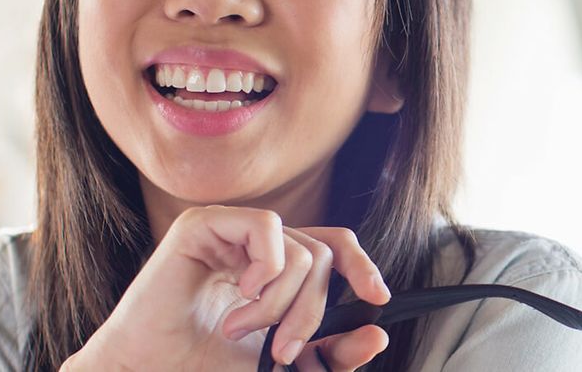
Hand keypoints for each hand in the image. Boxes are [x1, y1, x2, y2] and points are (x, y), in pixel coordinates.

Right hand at [65, 205, 392, 370]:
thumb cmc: (204, 366)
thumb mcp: (283, 362)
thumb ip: (329, 352)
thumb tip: (376, 337)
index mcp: (273, 270)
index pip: (333, 248)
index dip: (362, 267)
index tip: (378, 298)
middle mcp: (254, 246)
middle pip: (322, 255)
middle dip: (313, 310)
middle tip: (284, 350)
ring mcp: (228, 232)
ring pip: (299, 249)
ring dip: (281, 303)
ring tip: (243, 330)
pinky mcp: (203, 225)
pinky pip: (266, 226)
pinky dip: (266, 269)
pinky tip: (241, 297)